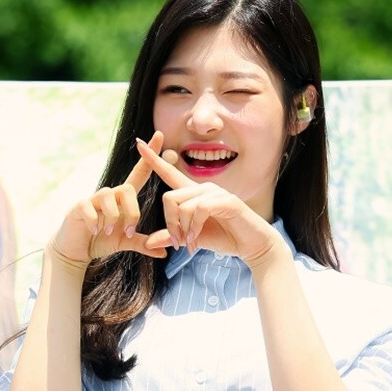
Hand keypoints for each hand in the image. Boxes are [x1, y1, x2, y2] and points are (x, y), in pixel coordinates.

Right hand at [49, 132, 167, 264]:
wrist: (75, 251)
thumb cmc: (100, 240)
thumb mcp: (125, 242)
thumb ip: (144, 243)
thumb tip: (164, 252)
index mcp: (122, 200)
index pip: (139, 174)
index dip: (149, 157)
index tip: (159, 135)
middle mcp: (109, 195)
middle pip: (127, 190)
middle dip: (132, 211)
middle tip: (130, 231)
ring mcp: (92, 200)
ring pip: (108, 196)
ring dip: (114, 217)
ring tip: (110, 232)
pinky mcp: (78, 207)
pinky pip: (89, 207)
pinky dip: (95, 220)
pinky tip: (94, 230)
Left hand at [136, 135, 280, 266]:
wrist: (252, 246)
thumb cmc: (225, 238)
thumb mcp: (192, 239)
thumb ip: (172, 237)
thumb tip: (148, 243)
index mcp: (194, 194)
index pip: (170, 173)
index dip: (153, 159)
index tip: (139, 144)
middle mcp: (203, 189)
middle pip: (170, 197)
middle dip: (169, 223)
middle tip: (177, 242)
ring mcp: (216, 192)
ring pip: (183, 205)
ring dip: (182, 229)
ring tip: (189, 244)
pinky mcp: (226, 201)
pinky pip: (198, 209)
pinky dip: (193, 227)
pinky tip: (195, 239)